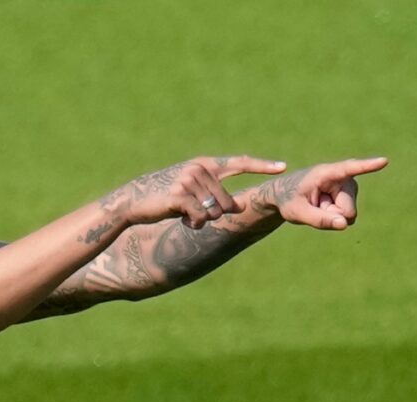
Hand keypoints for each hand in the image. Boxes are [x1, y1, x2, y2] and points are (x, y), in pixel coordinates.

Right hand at [119, 155, 286, 228]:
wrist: (133, 200)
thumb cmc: (164, 196)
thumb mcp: (191, 189)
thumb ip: (213, 191)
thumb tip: (237, 206)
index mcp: (205, 164)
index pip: (239, 163)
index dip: (262, 166)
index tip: (282, 168)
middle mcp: (199, 169)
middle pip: (228, 202)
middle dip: (216, 214)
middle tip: (196, 213)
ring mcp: (189, 181)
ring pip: (215, 212)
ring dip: (203, 220)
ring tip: (185, 214)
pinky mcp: (180, 196)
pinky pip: (201, 218)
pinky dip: (195, 224)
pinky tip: (182, 220)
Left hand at [253, 157, 388, 229]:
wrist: (284, 196)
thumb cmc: (288, 200)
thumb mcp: (297, 212)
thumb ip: (319, 219)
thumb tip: (345, 224)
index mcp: (325, 173)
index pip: (349, 169)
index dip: (367, 166)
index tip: (384, 161)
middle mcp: (341, 177)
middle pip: (347, 209)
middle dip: (332, 215)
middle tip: (313, 207)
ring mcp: (347, 187)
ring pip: (348, 214)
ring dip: (332, 216)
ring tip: (317, 206)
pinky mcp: (348, 196)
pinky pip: (346, 217)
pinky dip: (334, 217)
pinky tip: (323, 209)